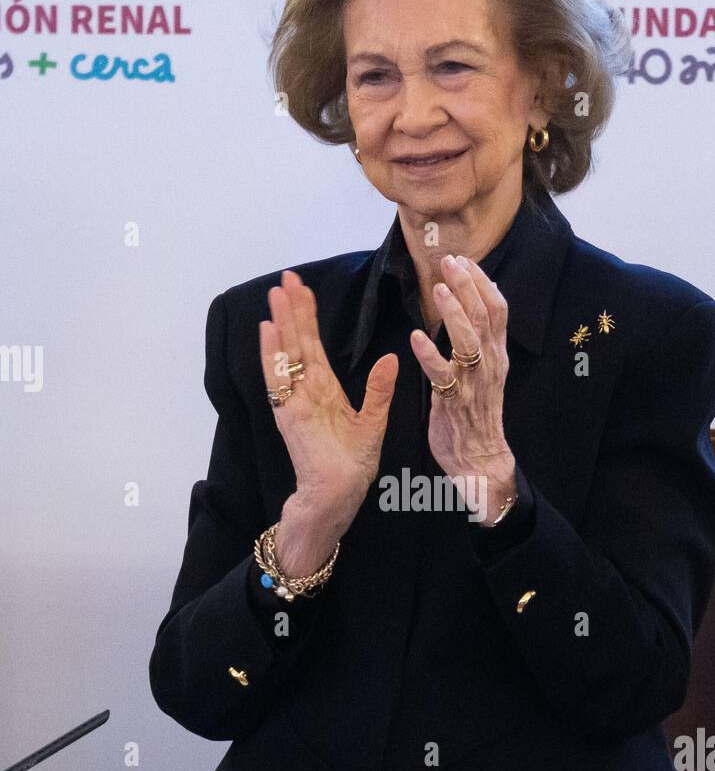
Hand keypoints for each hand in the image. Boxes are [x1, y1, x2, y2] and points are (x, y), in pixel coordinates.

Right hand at [260, 270, 398, 539]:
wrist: (339, 495)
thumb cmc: (353, 465)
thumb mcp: (373, 421)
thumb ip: (378, 389)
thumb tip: (390, 357)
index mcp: (324, 390)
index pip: (314, 344)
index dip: (308, 316)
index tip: (303, 288)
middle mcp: (306, 391)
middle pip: (297, 341)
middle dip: (292, 309)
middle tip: (286, 276)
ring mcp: (294, 401)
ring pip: (285, 354)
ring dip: (279, 323)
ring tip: (275, 293)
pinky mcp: (288, 414)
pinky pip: (277, 379)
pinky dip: (271, 355)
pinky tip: (267, 330)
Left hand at [409, 254, 515, 522]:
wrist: (479, 458)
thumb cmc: (476, 413)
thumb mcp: (484, 371)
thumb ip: (478, 340)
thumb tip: (468, 305)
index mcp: (497, 354)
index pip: (498, 309)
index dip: (482, 282)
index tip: (464, 260)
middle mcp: (489, 364)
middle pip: (485, 317)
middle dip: (468, 286)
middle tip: (450, 262)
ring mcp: (473, 383)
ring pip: (469, 341)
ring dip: (454, 314)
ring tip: (439, 290)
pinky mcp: (453, 402)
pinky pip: (442, 375)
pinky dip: (429, 354)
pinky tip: (416, 338)